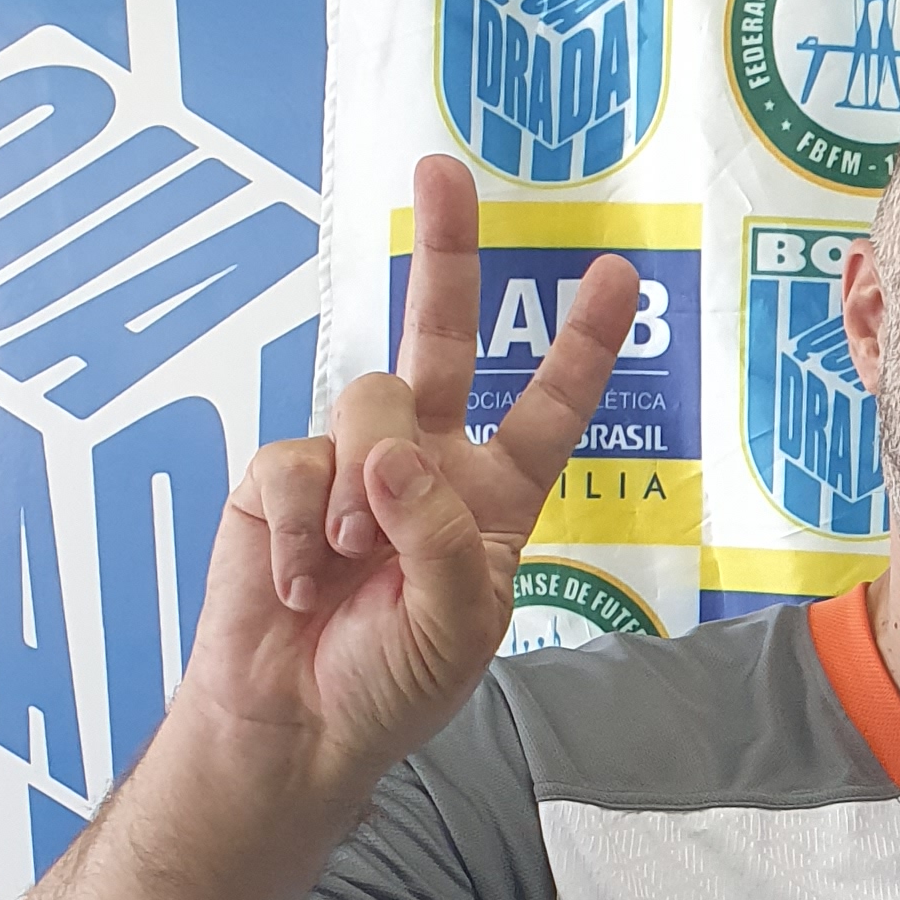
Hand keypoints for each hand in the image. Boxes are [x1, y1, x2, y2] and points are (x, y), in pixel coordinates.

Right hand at [180, 154, 640, 797]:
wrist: (297, 726)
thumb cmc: (392, 685)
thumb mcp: (456, 624)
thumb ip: (438, 535)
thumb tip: (391, 450)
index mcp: (493, 499)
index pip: (548, 410)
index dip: (582, 345)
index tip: (619, 275)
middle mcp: (425, 463)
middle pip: (440, 337)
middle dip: (445, 251)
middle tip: (444, 172)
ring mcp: (349, 463)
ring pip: (367, 403)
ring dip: (360, 492)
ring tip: (347, 567)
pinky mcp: (280, 478)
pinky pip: (293, 461)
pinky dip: (297, 528)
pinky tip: (299, 582)